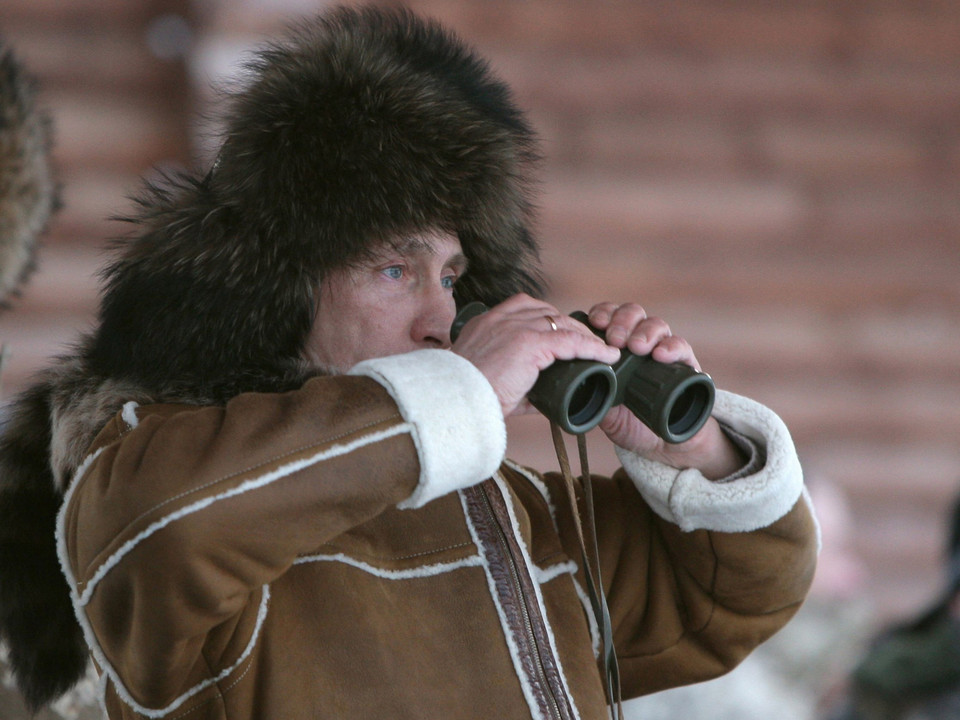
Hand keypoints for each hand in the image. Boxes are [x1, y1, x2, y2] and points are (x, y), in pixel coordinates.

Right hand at [452, 294, 620, 416]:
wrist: (456, 400)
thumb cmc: (468, 396)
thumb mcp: (491, 380)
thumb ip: (518, 384)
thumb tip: (543, 399)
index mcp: (489, 322)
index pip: (526, 308)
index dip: (549, 320)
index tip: (564, 334)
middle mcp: (502, 318)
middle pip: (548, 313)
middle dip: (571, 327)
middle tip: (589, 343)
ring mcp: (516, 327)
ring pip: (561, 324)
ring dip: (584, 337)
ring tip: (602, 350)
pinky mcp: (529, 343)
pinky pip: (569, 341)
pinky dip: (591, 348)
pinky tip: (606, 356)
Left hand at [586, 302, 744, 479]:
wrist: (663, 444)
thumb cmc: (631, 421)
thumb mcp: (605, 410)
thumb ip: (592, 395)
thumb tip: (572, 386)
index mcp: (617, 346)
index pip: (609, 316)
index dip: (603, 313)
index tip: (595, 322)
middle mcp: (640, 342)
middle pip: (633, 314)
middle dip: (622, 321)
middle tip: (615, 340)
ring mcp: (664, 350)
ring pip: (656, 325)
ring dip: (644, 332)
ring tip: (637, 347)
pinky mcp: (686, 365)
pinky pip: (682, 347)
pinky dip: (672, 347)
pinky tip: (661, 355)